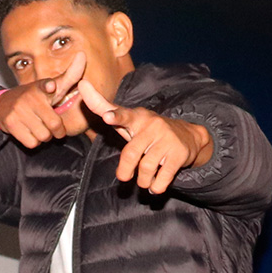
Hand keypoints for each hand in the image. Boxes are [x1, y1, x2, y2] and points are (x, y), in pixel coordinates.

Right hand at [0, 52, 86, 147]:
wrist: (3, 105)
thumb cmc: (35, 97)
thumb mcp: (52, 86)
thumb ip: (70, 75)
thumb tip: (83, 55)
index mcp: (41, 87)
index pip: (45, 85)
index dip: (48, 87)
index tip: (50, 86)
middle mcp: (29, 97)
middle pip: (54, 125)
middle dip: (56, 129)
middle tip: (50, 123)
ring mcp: (18, 111)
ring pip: (43, 136)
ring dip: (44, 136)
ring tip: (38, 126)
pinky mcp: (10, 123)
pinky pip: (32, 143)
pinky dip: (33, 141)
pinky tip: (29, 131)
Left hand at [78, 79, 212, 194]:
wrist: (190, 136)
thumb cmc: (148, 130)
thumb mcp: (128, 119)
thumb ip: (104, 107)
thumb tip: (81, 85)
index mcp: (136, 117)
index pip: (123, 116)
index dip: (114, 116)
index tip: (107, 117)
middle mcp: (152, 126)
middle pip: (130, 154)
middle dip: (125, 171)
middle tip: (124, 177)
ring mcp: (166, 139)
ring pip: (145, 169)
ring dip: (143, 181)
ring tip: (145, 179)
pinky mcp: (178, 154)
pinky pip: (162, 179)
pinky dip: (156, 187)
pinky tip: (156, 185)